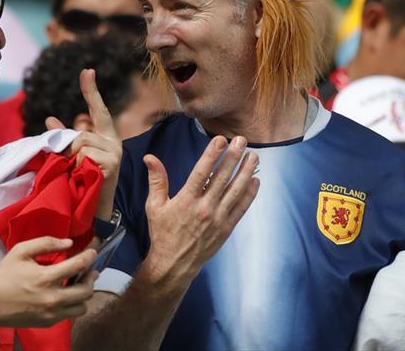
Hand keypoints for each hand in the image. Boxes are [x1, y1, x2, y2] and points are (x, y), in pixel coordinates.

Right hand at [0, 237, 97, 327]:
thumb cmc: (4, 274)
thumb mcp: (21, 251)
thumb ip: (46, 243)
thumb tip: (69, 243)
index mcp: (45, 277)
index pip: (78, 265)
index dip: (90, 256)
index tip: (93, 252)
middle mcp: (52, 298)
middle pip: (86, 290)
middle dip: (91, 278)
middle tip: (90, 271)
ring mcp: (51, 313)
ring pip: (82, 307)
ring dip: (84, 294)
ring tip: (80, 285)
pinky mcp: (48, 323)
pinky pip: (69, 315)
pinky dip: (72, 305)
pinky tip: (65, 295)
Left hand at [46, 69, 121, 219]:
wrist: (94, 210)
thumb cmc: (83, 182)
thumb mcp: (73, 157)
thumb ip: (64, 138)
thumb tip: (50, 119)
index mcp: (105, 136)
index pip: (98, 109)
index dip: (91, 90)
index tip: (87, 71)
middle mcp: (114, 141)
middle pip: (81, 134)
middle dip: (69, 149)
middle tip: (69, 165)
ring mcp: (115, 152)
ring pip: (82, 144)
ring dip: (73, 160)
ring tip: (77, 174)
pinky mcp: (112, 164)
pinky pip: (85, 156)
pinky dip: (78, 167)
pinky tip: (84, 177)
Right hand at [141, 136, 258, 286]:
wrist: (173, 264)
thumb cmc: (162, 233)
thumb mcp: (154, 206)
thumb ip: (156, 180)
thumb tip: (149, 157)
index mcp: (186, 200)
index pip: (201, 172)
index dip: (212, 154)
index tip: (221, 140)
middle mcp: (204, 208)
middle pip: (222, 178)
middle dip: (233, 157)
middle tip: (242, 141)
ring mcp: (217, 219)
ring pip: (235, 191)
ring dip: (246, 172)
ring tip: (254, 156)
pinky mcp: (226, 229)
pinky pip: (241, 208)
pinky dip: (249, 194)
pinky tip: (255, 181)